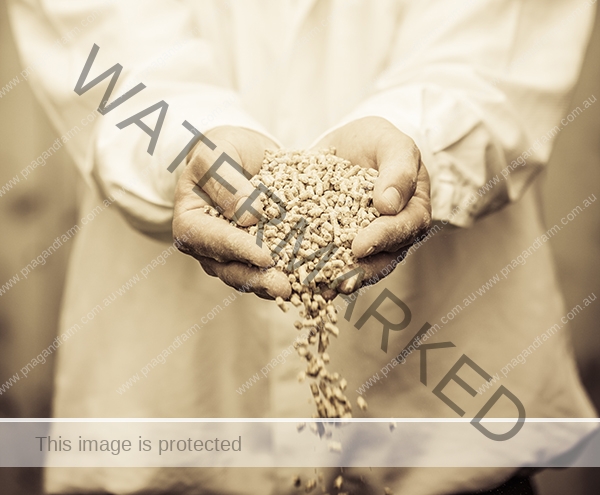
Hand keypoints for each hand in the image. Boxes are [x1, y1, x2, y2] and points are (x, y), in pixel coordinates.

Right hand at [173, 126, 291, 298]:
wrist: (240, 156)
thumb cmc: (222, 150)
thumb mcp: (217, 155)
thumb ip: (226, 182)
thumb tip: (248, 217)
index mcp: (191, 224)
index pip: (215, 240)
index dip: (240, 250)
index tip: (265, 257)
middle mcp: (209, 249)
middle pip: (232, 269)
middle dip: (259, 280)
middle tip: (283, 287)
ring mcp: (233, 257)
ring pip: (253, 277)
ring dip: (277, 285)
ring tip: (301, 290)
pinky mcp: (258, 258)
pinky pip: (273, 271)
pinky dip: (293, 277)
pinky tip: (314, 283)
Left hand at [313, 117, 431, 292]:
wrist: (349, 144)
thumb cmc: (378, 142)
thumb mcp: (392, 143)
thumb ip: (398, 169)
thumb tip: (389, 205)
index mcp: (411, 211)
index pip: (401, 229)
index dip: (381, 239)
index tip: (360, 246)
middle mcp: (391, 234)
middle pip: (380, 258)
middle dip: (358, 271)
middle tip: (338, 283)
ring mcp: (364, 242)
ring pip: (356, 266)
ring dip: (337, 279)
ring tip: (318, 289)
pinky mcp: (338, 243)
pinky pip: (330, 259)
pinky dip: (316, 269)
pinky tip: (299, 279)